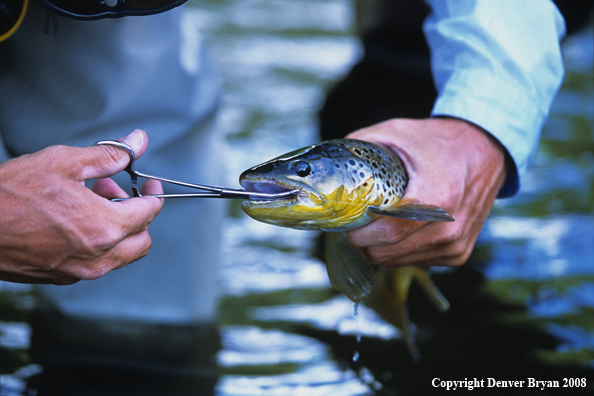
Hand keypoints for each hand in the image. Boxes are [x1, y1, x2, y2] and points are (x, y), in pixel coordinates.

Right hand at [0, 129, 163, 283]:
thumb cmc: (8, 195)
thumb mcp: (63, 162)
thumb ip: (108, 155)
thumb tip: (137, 141)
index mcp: (103, 227)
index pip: (150, 212)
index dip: (152, 193)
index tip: (148, 183)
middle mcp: (97, 256)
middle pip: (142, 240)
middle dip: (138, 214)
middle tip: (115, 191)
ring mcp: (80, 271)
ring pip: (122, 255)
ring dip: (118, 229)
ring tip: (91, 202)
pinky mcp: (63, 277)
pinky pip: (97, 263)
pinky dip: (99, 243)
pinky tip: (75, 220)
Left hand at [345, 118, 506, 267]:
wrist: (487, 151)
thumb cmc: (440, 141)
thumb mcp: (398, 131)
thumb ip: (362, 144)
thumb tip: (328, 162)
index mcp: (437, 197)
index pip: (387, 230)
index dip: (359, 232)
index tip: (344, 224)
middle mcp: (449, 228)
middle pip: (387, 252)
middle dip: (363, 241)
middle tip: (354, 223)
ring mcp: (455, 245)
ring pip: (397, 262)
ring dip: (380, 248)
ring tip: (376, 224)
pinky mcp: (458, 255)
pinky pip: (414, 262)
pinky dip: (399, 251)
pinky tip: (400, 229)